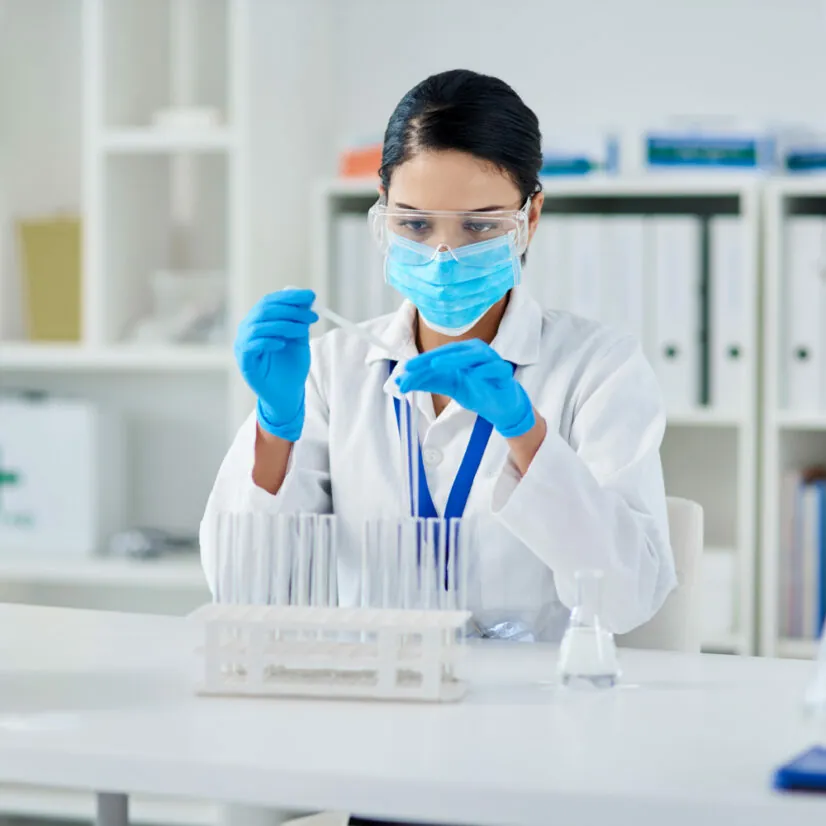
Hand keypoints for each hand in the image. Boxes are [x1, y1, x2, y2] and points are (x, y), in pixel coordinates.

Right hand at [234, 288, 317, 440]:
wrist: (287, 394)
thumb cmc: (291, 367)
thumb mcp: (299, 340)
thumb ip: (300, 321)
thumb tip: (307, 299)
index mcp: (259, 321)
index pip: (270, 301)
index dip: (290, 297)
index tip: (310, 296)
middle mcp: (248, 330)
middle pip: (264, 310)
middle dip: (290, 310)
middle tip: (311, 315)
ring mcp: (243, 345)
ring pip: (259, 326)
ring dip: (284, 325)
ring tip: (302, 331)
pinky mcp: (244, 362)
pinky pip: (251, 346)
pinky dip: (268, 341)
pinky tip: (282, 344)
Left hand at [396, 340, 534, 437]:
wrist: (501, 407)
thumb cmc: (476, 391)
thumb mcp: (448, 386)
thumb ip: (428, 382)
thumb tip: (400, 381)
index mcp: (462, 352)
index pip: (440, 354)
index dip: (421, 361)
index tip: (404, 370)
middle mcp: (476, 352)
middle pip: (452, 352)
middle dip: (431, 360)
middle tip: (413, 368)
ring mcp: (492, 361)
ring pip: (474, 355)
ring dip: (455, 358)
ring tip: (436, 364)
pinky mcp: (504, 374)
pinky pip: (496, 368)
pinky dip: (485, 369)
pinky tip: (474, 373)